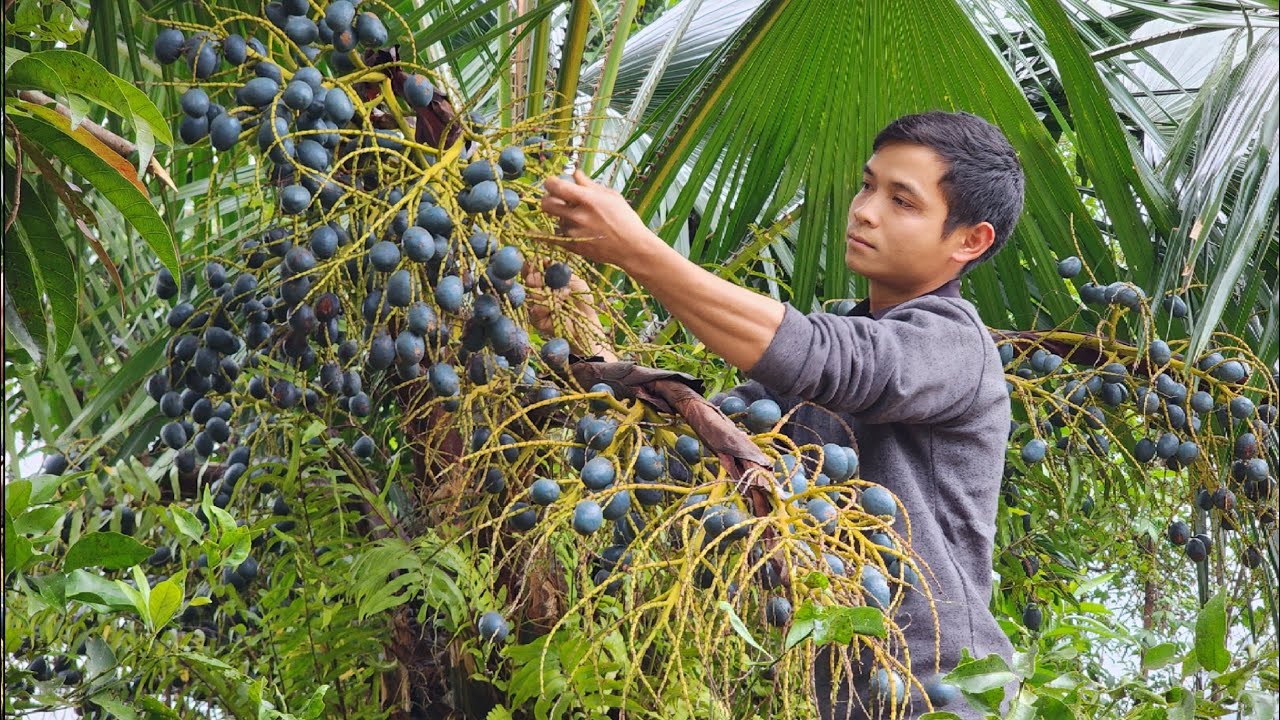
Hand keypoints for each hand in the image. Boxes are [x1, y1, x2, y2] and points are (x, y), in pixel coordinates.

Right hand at [523, 261, 617, 361]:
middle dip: (535, 277)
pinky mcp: (536, 320)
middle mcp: (539, 292)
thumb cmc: (583, 302)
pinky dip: (547, 305)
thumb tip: (549, 263)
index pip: (534, 270)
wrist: (588, 324)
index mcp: (547, 281)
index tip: (539, 262)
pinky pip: (536, 309)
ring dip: (546, 292)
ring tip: (564, 295)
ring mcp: (537, 305)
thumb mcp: (578, 284)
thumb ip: (564, 274)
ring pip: (532, 294)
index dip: (533, 266)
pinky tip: (558, 306)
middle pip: (528, 281)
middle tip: (541, 277)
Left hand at [539, 169, 658, 270]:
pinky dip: (552, 234)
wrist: (632, 247)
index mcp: (587, 200)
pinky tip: (546, 232)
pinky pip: (554, 239)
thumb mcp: (611, 196)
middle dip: (548, 199)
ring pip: (556, 220)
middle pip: (546, 204)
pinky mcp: (573, 247)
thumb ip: (590, 184)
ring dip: (562, 218)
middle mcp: (577, 216)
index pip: (556, 187)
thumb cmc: (625, 219)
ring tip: (579, 220)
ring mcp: (574, 233)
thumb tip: (575, 174)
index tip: (553, 183)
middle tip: (556, 199)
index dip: (550, 183)